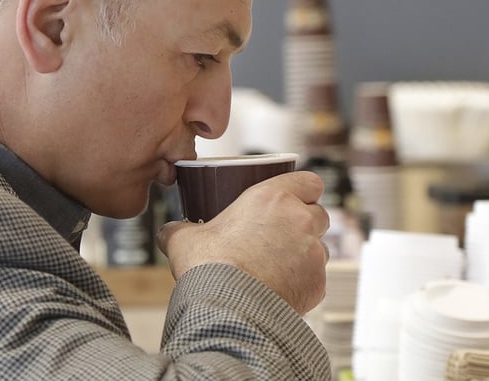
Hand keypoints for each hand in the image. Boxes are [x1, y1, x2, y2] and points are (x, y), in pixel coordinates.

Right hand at [158, 171, 329, 313]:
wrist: (228, 308)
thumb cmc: (209, 266)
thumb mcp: (185, 238)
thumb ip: (179, 230)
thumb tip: (169, 232)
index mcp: (273, 198)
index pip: (310, 181)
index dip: (304, 189)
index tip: (293, 199)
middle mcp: (300, 221)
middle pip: (319, 214)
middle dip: (305, 223)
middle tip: (281, 235)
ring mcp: (313, 253)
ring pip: (320, 247)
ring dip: (305, 253)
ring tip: (279, 266)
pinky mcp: (317, 284)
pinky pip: (316, 278)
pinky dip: (303, 282)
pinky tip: (279, 289)